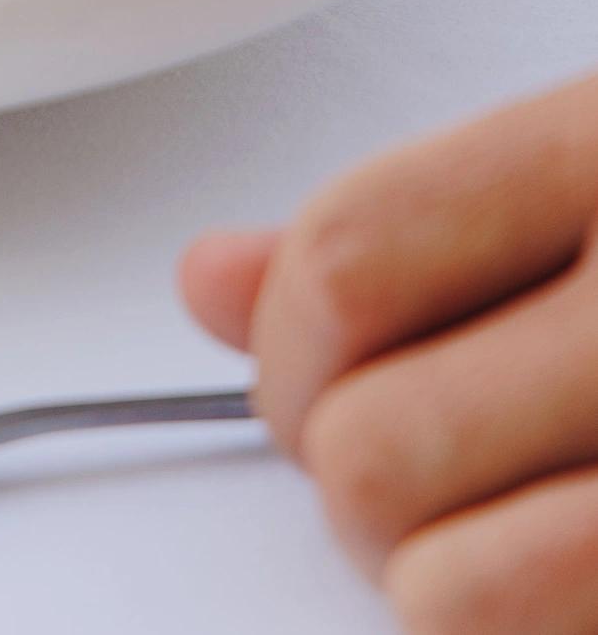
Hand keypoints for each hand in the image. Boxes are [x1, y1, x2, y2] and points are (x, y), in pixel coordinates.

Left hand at [183, 74, 597, 632]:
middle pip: (369, 437)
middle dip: (352, 471)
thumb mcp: (582, 178)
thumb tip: (208, 281)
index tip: (302, 373)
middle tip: (419, 459)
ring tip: (499, 523)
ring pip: (438, 577)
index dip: (285, 343)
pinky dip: (504, 619)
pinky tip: (558, 569)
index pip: (345, 253)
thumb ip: (401, 230)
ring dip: (431, 574)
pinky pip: (510, 626)